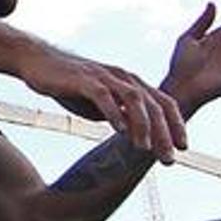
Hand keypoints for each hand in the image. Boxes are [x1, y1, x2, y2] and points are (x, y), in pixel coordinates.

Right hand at [23, 53, 186, 162]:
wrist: (38, 62)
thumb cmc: (70, 83)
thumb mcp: (99, 103)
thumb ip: (117, 114)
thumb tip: (131, 131)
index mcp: (130, 83)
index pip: (163, 103)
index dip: (176, 125)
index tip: (182, 148)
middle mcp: (123, 77)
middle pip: (154, 103)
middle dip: (165, 132)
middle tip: (169, 158)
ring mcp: (105, 76)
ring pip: (134, 98)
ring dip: (143, 125)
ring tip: (145, 148)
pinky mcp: (84, 79)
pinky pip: (103, 96)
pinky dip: (114, 113)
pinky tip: (119, 132)